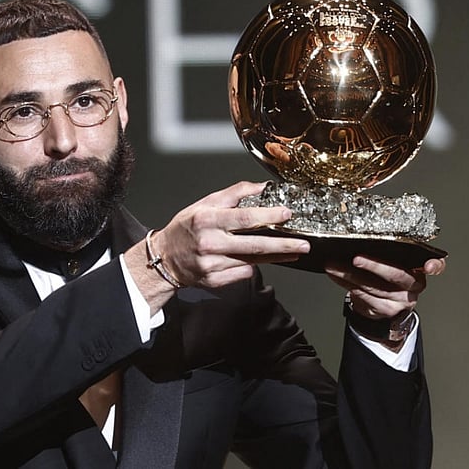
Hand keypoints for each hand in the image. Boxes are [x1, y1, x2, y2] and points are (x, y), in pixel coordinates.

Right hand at [126, 181, 309, 293]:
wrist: (164, 259)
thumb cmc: (185, 229)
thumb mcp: (203, 204)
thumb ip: (233, 195)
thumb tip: (261, 188)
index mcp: (207, 220)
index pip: (242, 218)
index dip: (267, 216)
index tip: (286, 214)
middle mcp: (210, 243)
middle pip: (254, 245)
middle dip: (282, 245)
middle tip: (304, 244)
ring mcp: (212, 265)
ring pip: (252, 261)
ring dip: (275, 256)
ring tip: (292, 251)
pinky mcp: (215, 280)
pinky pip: (242, 273)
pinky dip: (251, 266)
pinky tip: (254, 260)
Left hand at [324, 256, 445, 320]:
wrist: (384, 308)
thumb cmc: (388, 279)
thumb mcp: (395, 265)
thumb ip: (390, 254)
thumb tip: (361, 237)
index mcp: (420, 269)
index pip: (436, 266)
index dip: (434, 265)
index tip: (428, 266)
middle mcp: (414, 285)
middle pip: (396, 275)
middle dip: (374, 266)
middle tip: (356, 258)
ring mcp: (401, 300)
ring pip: (374, 286)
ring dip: (349, 274)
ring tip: (333, 265)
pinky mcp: (386, 310)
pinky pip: (363, 295)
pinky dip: (345, 283)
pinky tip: (335, 275)